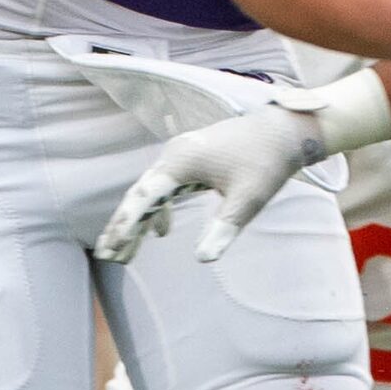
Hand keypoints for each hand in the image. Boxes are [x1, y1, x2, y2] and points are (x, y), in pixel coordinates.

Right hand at [94, 101, 326, 263]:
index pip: (145, 195)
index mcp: (182, 161)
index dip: (126, 223)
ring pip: (151, 191)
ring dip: (139, 221)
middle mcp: (175, 155)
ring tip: (125, 254)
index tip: (112, 246)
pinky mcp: (193, 159)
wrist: (283, 131)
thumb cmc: (266, 162)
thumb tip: (203, 258)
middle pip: (141, 194)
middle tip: (108, 256)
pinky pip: (166, 187)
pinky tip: (161, 232)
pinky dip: (158, 210)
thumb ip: (224, 227)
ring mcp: (182, 155)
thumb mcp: (248, 200)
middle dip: (123, 225)